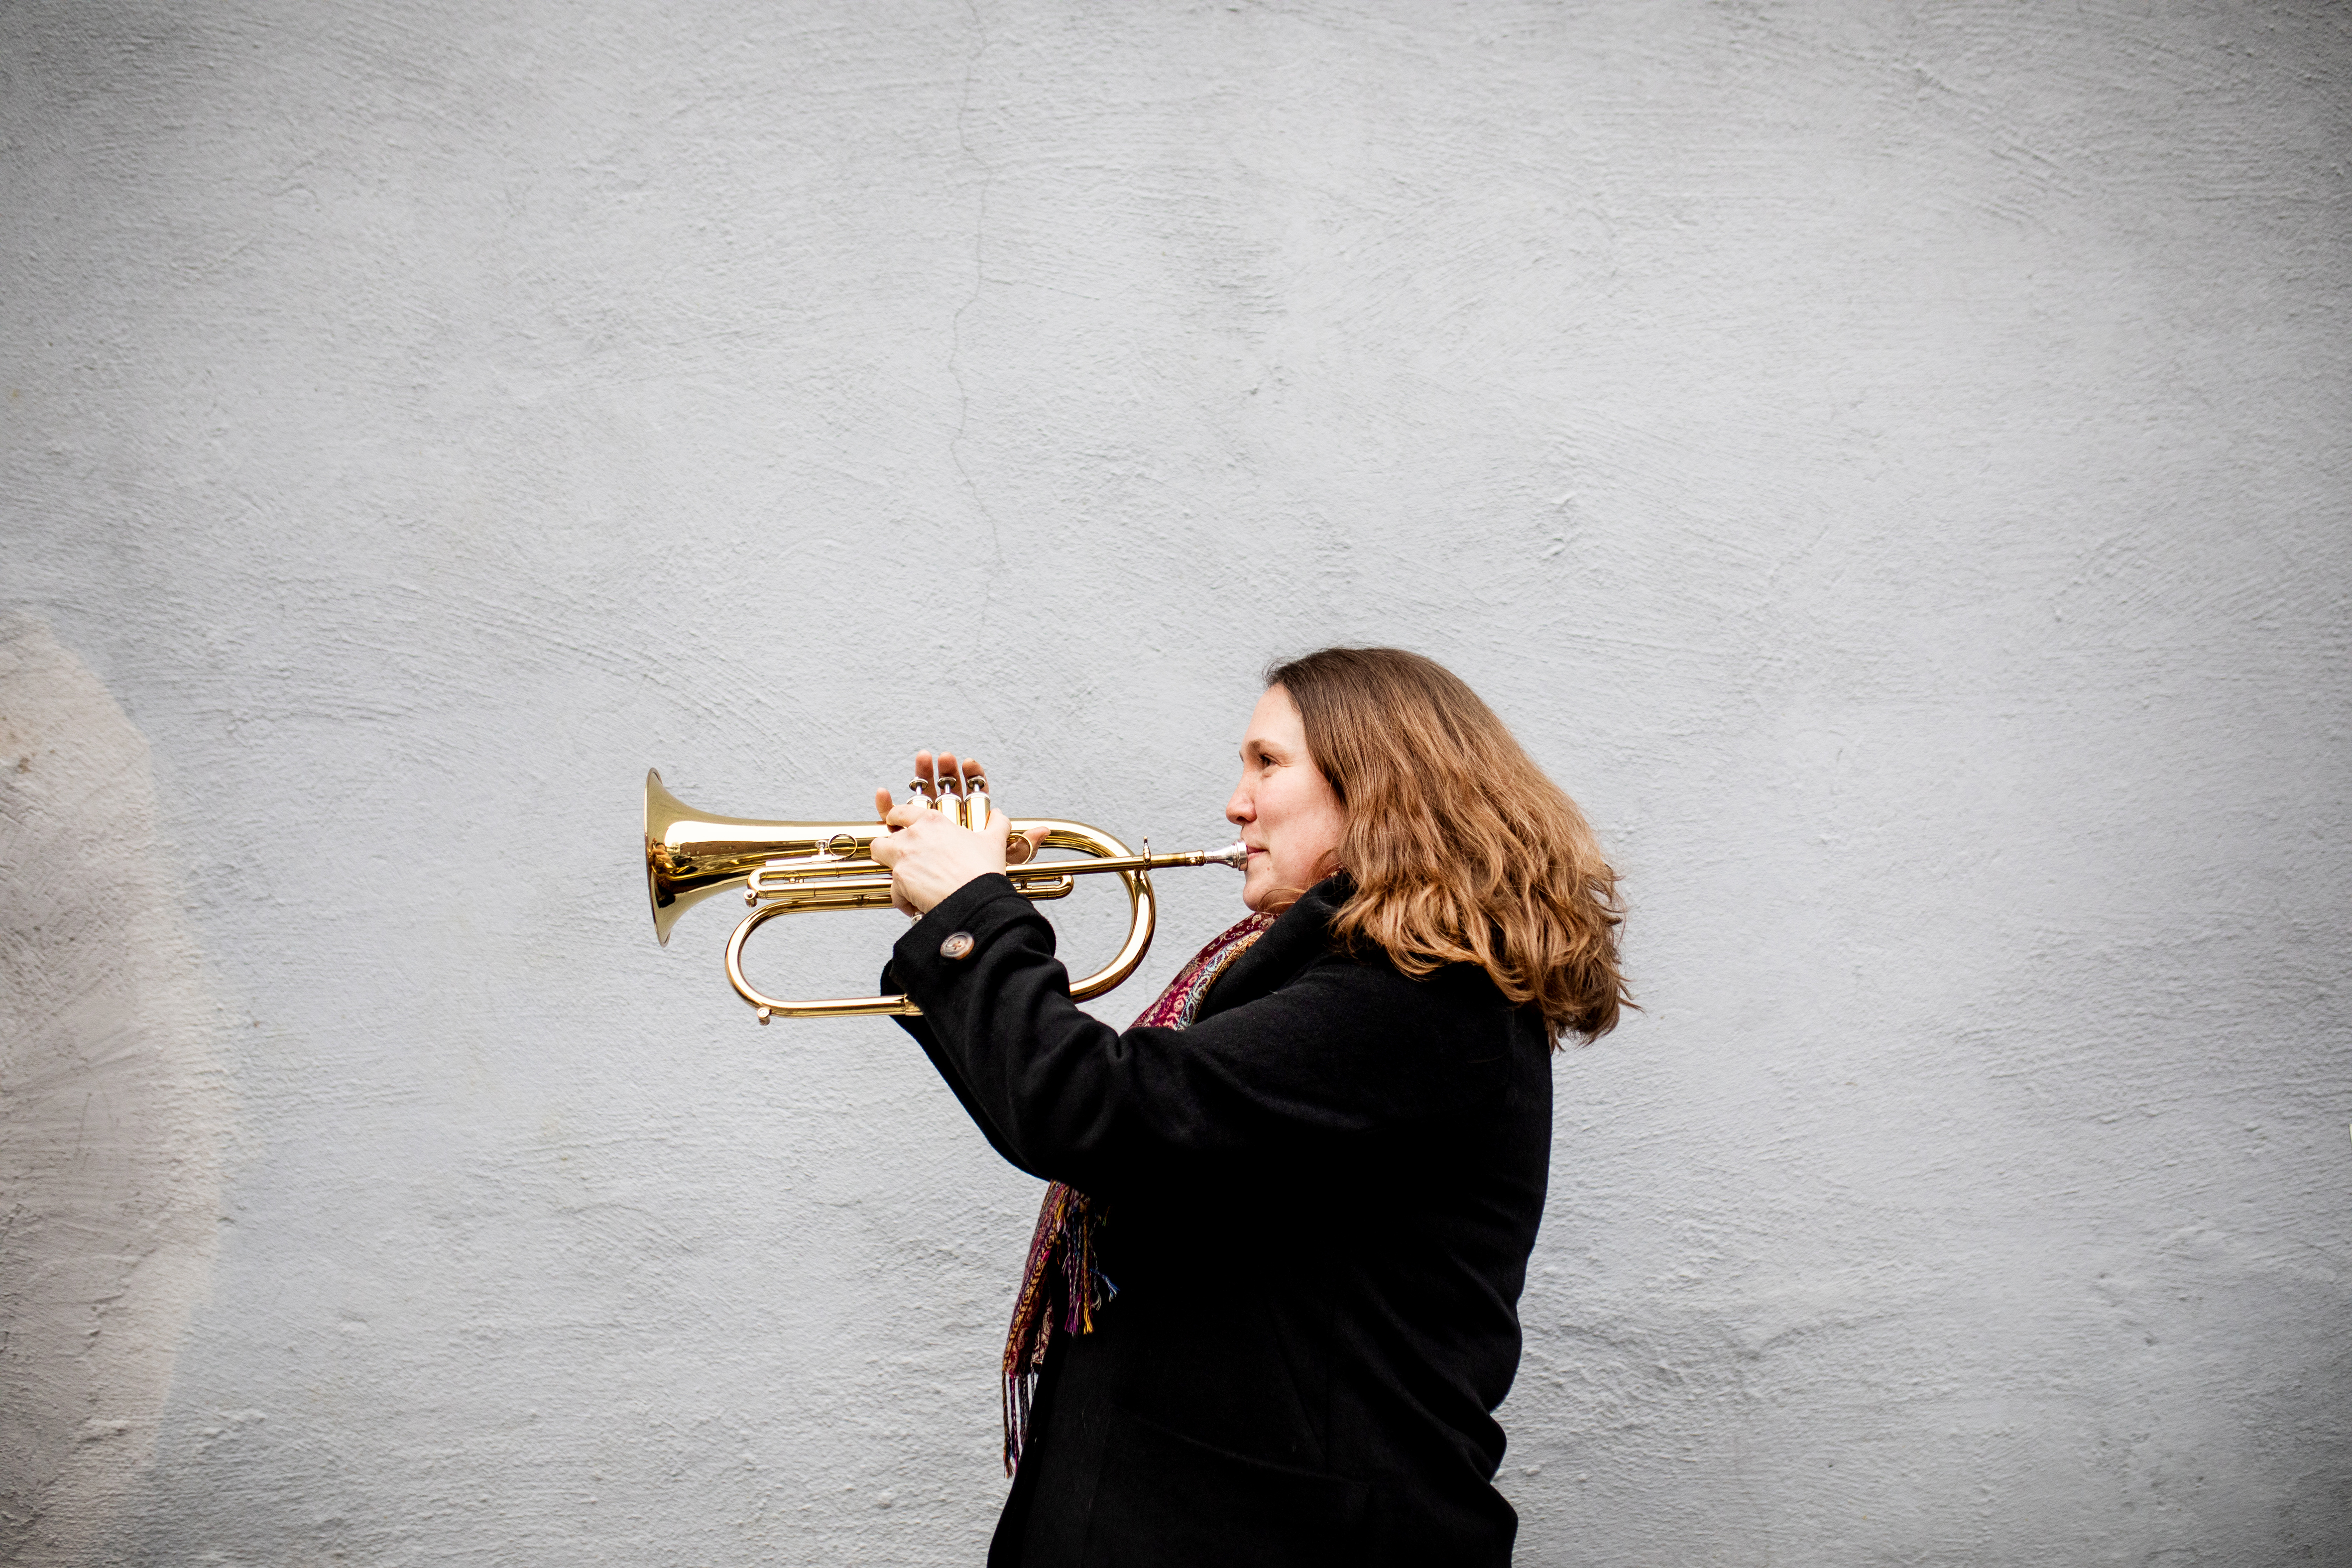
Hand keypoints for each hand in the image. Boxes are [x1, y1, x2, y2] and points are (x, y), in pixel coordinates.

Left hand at [869, 751, 1047, 916]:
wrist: (976, 900)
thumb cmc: (983, 871)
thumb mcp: (994, 842)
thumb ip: (996, 824)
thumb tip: (1000, 816)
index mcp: (933, 821)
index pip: (902, 811)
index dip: (896, 817)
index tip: (897, 823)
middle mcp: (914, 836)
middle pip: (884, 835)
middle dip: (888, 846)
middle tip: (901, 857)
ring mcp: (903, 857)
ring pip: (880, 856)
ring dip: (890, 868)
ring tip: (906, 881)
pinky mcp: (899, 881)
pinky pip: (893, 890)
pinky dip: (903, 898)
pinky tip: (918, 902)